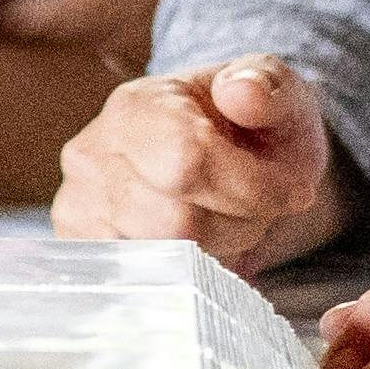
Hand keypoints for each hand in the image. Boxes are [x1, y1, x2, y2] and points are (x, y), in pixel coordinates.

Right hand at [55, 55, 345, 271]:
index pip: (187, 162)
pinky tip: (196, 239)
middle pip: (179, 222)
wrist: (219, 156)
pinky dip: (187, 270)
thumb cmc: (251, 129)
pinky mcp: (81, 247)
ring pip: (167, 258)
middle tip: (255, 205)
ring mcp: (77, 205)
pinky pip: (145, 281)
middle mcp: (90, 154)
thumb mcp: (279, 97)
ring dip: (217, 247)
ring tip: (223, 216)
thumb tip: (240, 92)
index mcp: (135, 105)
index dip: (252, 188)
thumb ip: (269, 86)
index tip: (292, 192)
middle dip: (239, 222)